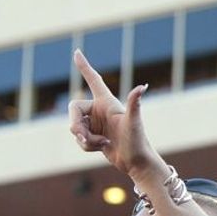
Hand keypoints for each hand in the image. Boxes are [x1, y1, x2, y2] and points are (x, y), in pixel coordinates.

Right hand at [68, 49, 163, 183]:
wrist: (136, 163)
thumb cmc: (137, 142)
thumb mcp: (134, 122)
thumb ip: (134, 103)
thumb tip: (143, 86)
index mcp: (107, 102)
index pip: (94, 80)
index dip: (85, 67)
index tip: (77, 52)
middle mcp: (100, 110)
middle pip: (73, 110)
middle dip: (75, 125)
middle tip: (83, 137)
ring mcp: (95, 123)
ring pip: (74, 127)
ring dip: (85, 139)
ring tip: (103, 144)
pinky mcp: (93, 136)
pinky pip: (79, 139)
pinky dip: (86, 146)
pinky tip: (101, 148)